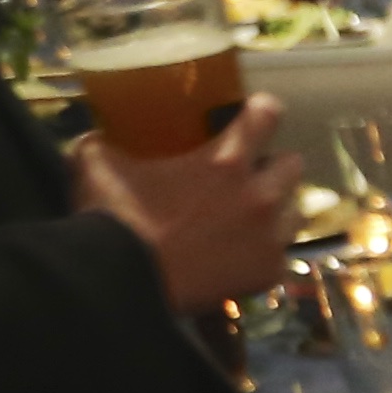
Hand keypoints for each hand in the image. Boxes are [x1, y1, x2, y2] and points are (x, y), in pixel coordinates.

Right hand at [80, 92, 309, 314]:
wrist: (120, 283)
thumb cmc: (111, 217)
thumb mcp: (96, 162)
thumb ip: (106, 142)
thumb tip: (98, 137)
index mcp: (226, 161)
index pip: (266, 116)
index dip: (262, 109)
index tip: (258, 110)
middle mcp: (260, 196)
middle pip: (293, 165)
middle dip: (272, 164)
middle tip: (249, 171)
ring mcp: (270, 237)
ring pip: (295, 210)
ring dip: (277, 207)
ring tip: (249, 212)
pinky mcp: (269, 272)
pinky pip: (281, 252)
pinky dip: (264, 248)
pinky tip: (241, 250)